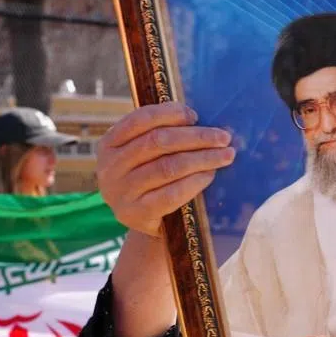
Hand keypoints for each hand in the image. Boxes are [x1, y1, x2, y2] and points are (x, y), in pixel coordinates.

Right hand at [96, 103, 234, 236]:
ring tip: (226, 155)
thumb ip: (163, 136)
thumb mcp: (147, 156)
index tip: (195, 116)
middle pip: (158, 142)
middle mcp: (110, 167)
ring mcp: (120, 192)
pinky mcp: (136, 214)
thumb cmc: (152, 180)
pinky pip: (172, 193)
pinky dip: (195, 181)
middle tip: (224, 137)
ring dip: (203, 158)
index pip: (140, 119)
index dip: (170, 113)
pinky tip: (210, 174)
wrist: (147, 222)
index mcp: (109, 143)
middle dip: (196, 137)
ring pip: (168, 167)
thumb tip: (200, 120)